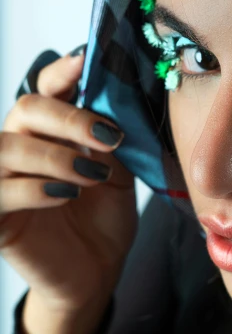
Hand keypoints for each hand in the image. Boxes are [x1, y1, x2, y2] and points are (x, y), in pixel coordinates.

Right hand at [0, 49, 137, 310]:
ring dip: (53, 155)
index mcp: (51, 132)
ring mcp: (4, 182)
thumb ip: (109, 141)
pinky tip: (66, 195)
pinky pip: (0, 193)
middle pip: (25, 109)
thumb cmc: (103, 219)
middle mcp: (21, 148)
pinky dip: (35, 189)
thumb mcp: (118, 173)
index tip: (86, 61)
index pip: (46, 89)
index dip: (62, 72)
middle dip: (68, 117)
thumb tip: (113, 102)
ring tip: (91, 175)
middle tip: (107, 136)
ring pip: (6, 148)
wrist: (97, 271)